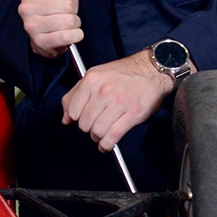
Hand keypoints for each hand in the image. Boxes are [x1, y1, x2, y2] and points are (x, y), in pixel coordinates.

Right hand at [18, 0, 81, 57]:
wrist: (47, 34)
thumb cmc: (54, 6)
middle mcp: (26, 7)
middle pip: (67, 5)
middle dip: (72, 9)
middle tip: (64, 12)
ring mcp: (31, 26)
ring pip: (70, 21)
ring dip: (74, 22)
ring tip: (66, 23)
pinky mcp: (40, 41)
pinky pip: (68, 36)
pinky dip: (75, 35)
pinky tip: (69, 33)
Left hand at [59, 49, 175, 151]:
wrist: (151, 70)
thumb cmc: (123, 74)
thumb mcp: (95, 76)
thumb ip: (75, 95)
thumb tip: (65, 118)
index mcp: (91, 80)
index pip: (72, 110)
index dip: (75, 118)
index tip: (81, 118)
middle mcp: (104, 91)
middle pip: (84, 123)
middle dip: (87, 128)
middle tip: (93, 125)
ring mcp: (119, 103)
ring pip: (98, 131)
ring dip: (97, 137)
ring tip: (101, 134)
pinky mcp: (133, 114)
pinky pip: (113, 136)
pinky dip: (107, 145)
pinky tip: (106, 144)